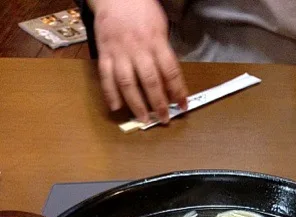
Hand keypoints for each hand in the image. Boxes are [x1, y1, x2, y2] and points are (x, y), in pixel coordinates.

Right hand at [93, 0, 187, 122]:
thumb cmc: (141, 10)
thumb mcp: (160, 28)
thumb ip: (164, 53)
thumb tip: (171, 81)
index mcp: (155, 41)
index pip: (170, 71)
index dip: (179, 91)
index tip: (183, 106)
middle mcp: (138, 48)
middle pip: (150, 81)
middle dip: (158, 103)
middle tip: (164, 119)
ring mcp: (119, 52)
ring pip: (127, 83)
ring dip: (136, 104)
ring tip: (143, 119)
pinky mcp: (104, 53)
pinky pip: (106, 76)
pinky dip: (110, 94)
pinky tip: (116, 107)